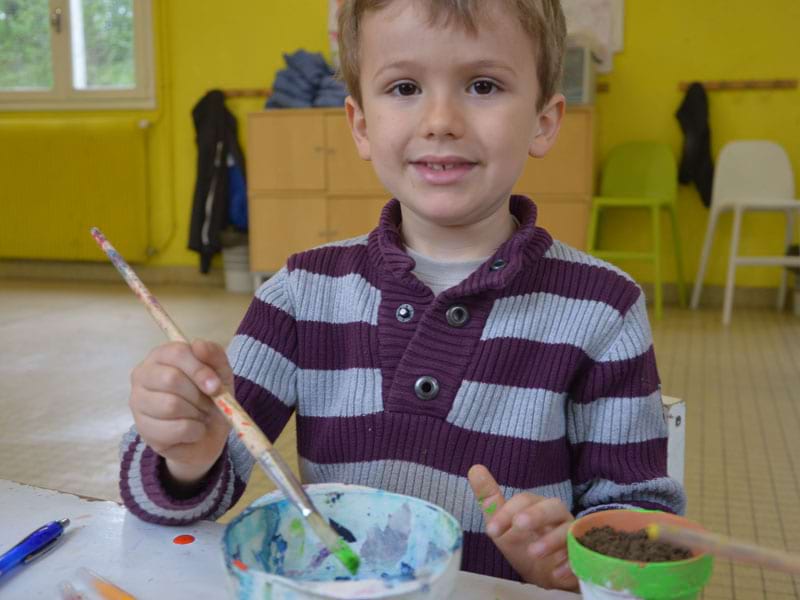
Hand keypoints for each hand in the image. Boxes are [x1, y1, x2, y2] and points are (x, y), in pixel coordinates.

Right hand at [129, 340, 232, 485]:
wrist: (208, 433)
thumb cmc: (210, 396)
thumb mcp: (221, 373)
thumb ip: (213, 354)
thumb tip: (198, 344)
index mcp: (161, 355)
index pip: (177, 353)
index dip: (200, 370)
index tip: (216, 386)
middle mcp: (143, 375)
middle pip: (171, 379)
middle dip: (198, 395)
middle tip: (208, 403)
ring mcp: (138, 402)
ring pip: (171, 405)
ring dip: (196, 413)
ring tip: (200, 415)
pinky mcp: (143, 429)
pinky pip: (174, 429)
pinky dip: (194, 431)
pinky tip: (194, 430)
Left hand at [468, 464, 577, 590]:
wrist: (546, 574)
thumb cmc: (525, 545)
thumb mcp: (504, 525)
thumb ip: (490, 500)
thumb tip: (475, 469)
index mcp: (538, 506)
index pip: (525, 501)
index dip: (507, 513)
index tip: (491, 531)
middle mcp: (559, 517)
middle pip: (553, 507)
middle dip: (536, 515)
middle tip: (518, 526)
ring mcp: (574, 535)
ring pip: (569, 529)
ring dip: (552, 540)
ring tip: (534, 553)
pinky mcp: (585, 555)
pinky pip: (583, 555)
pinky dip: (571, 563)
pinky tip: (557, 573)